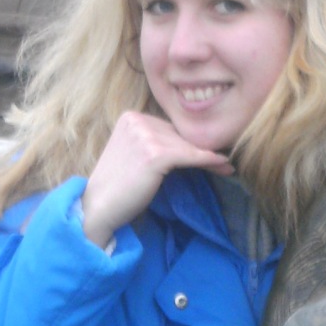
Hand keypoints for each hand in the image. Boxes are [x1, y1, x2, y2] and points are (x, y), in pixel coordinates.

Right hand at [79, 112, 230, 245]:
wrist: (98, 207)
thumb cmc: (118, 186)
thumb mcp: (133, 153)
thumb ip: (154, 142)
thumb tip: (190, 143)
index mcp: (131, 117)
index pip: (169, 127)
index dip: (189, 142)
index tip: (210, 153)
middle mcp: (137, 121)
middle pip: (180, 135)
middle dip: (201, 149)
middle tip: (224, 161)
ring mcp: (145, 136)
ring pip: (187, 146)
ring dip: (210, 158)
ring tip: (227, 167)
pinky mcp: (155, 154)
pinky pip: (190, 156)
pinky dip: (209, 162)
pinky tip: (223, 166)